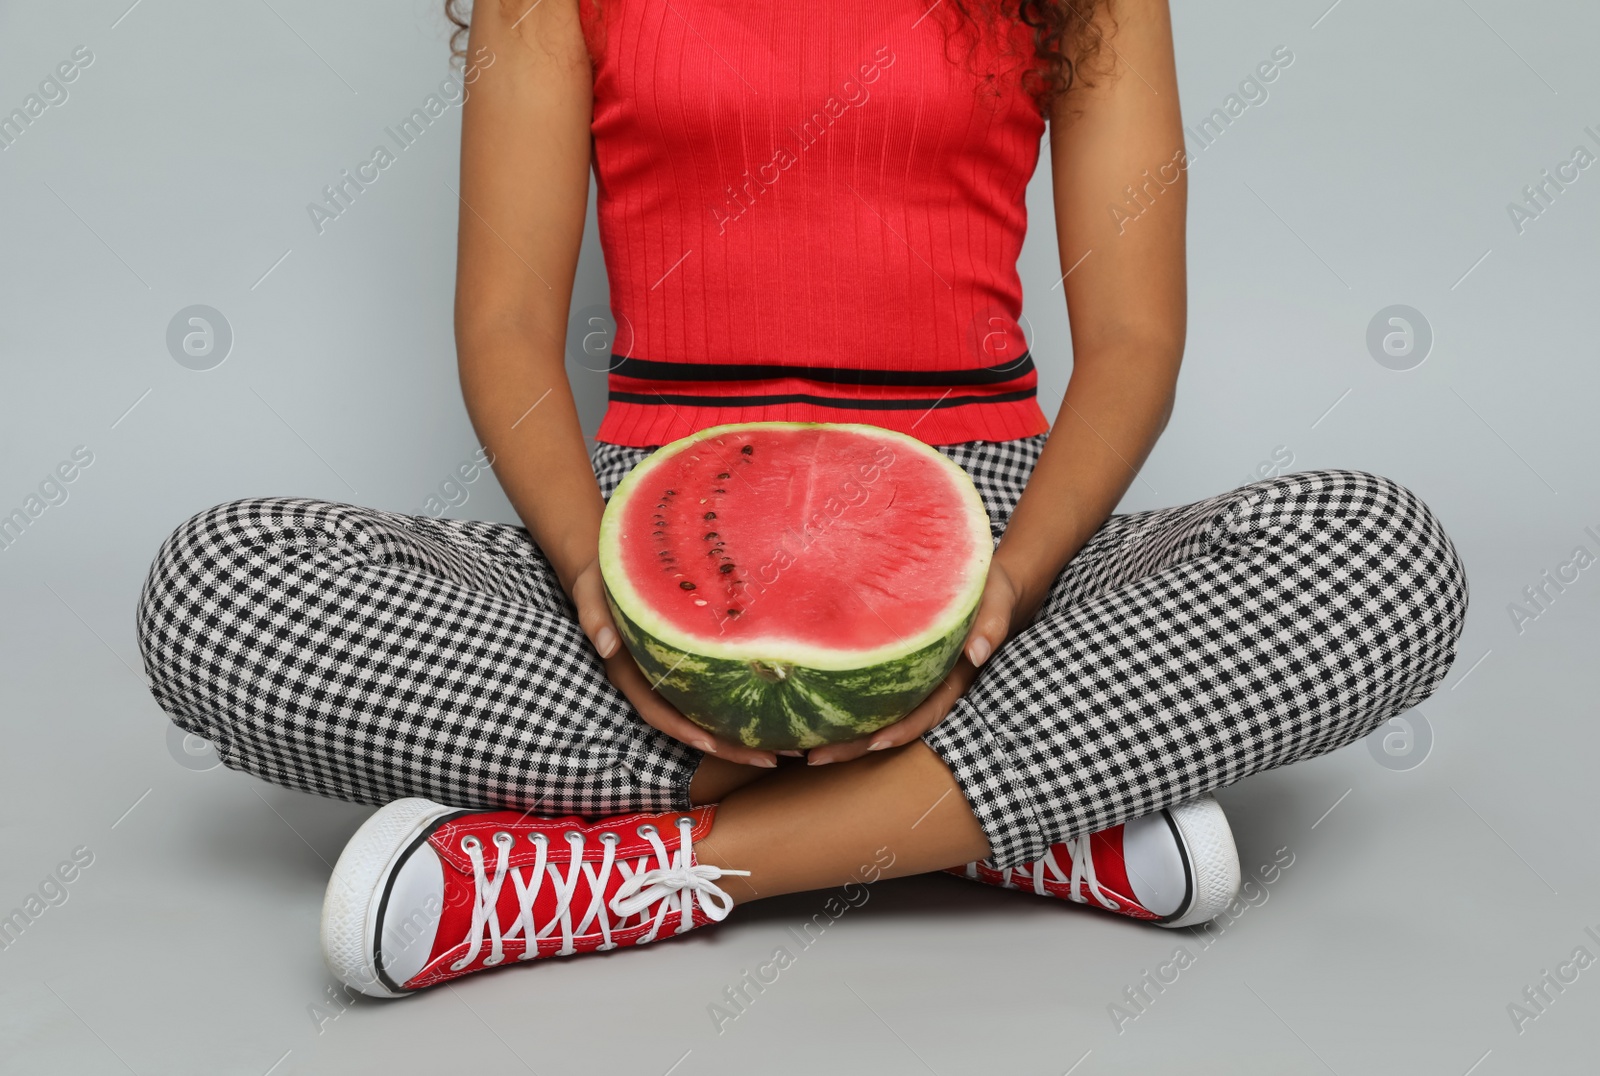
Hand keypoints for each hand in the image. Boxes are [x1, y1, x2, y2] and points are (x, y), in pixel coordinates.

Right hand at [568, 558, 777, 767]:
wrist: (617, 565)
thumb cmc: (602, 577)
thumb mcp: (591, 591)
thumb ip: (594, 617)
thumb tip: (607, 647)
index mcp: (630, 673)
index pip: (657, 713)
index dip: (684, 731)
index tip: (713, 745)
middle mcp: (655, 681)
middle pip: (694, 725)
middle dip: (731, 748)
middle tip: (773, 761)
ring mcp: (675, 675)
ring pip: (711, 714)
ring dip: (747, 735)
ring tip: (789, 747)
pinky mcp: (694, 661)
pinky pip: (719, 690)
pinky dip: (746, 702)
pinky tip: (779, 707)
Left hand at [803, 559, 1024, 764]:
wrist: (986, 580)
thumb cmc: (992, 590)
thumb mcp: (997, 602)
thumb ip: (992, 625)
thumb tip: (976, 653)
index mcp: (952, 678)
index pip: (925, 713)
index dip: (901, 731)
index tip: (874, 743)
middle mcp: (926, 685)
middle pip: (888, 724)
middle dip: (854, 745)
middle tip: (814, 758)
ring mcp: (908, 677)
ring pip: (871, 712)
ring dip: (839, 732)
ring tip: (797, 744)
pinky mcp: (892, 662)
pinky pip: (863, 687)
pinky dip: (837, 700)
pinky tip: (804, 705)